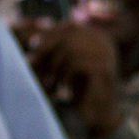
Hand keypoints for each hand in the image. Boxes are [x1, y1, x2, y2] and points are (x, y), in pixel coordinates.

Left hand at [17, 17, 122, 136]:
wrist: (100, 112)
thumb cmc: (78, 87)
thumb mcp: (66, 63)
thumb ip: (56, 48)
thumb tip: (31, 38)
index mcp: (97, 36)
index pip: (69, 26)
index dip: (48, 34)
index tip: (32, 45)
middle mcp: (104, 42)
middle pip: (68, 35)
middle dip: (46, 48)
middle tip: (32, 62)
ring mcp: (107, 54)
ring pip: (69, 49)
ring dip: (53, 66)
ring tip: (50, 82)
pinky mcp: (105, 69)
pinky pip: (75, 64)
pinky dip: (63, 76)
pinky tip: (62, 89)